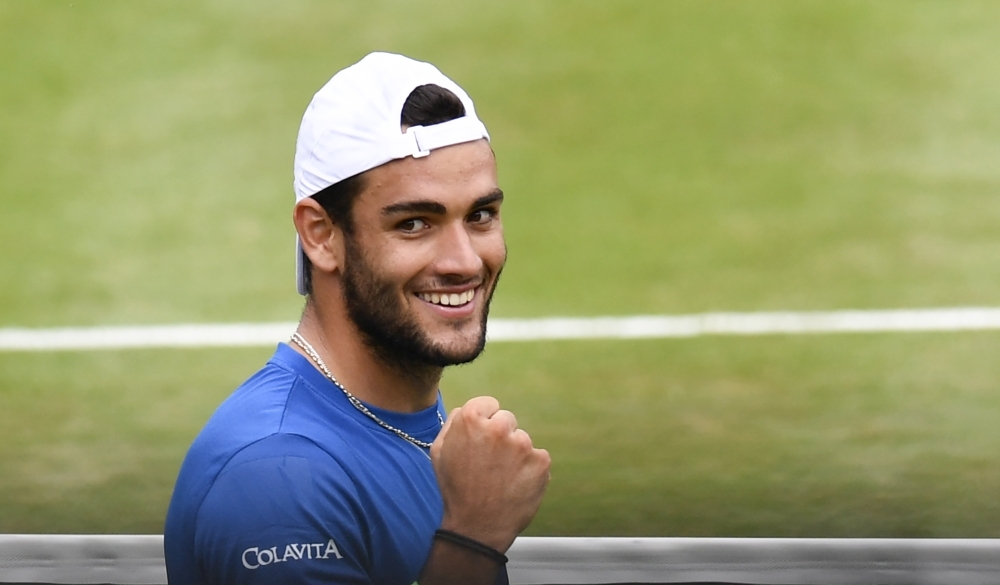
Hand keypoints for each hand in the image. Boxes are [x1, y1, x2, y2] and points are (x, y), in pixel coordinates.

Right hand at [430, 396, 550, 552]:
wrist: (477, 526)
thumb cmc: (456, 489)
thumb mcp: (439, 452)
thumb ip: (454, 423)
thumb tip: (468, 410)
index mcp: (470, 419)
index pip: (489, 405)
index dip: (485, 423)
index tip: (482, 440)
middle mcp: (498, 426)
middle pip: (507, 420)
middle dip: (501, 437)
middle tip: (491, 464)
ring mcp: (522, 443)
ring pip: (522, 441)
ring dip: (515, 455)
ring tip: (501, 478)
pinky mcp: (540, 461)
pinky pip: (537, 458)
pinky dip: (530, 470)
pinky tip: (515, 485)